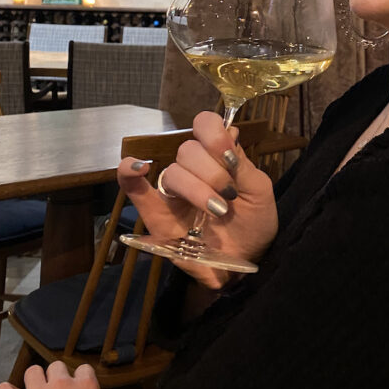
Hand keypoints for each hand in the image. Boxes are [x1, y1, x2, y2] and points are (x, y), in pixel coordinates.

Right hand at [118, 111, 278, 288]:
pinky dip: (129, 174)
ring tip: (218, 210)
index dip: (214, 135)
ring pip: (173, 171)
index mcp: (216, 157)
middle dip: (212, 172)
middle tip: (228, 194)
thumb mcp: (259, 192)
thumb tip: (230, 131)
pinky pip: (134, 190)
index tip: (229, 157)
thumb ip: (243, 164)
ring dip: (197, 188)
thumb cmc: (254, 224)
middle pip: (188, 150)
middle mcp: (192, 169)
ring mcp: (173, 192)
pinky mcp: (157, 216)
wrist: (246, 262)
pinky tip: (137, 168)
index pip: (204, 126)